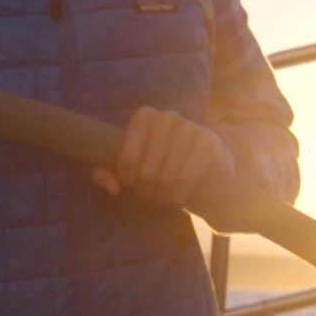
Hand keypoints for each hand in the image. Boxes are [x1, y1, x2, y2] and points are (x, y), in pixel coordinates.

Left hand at [92, 106, 233, 209]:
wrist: (205, 173)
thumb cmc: (160, 168)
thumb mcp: (130, 169)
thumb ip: (107, 173)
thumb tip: (113, 187)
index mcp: (146, 116)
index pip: (129, 139)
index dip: (126, 163)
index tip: (128, 181)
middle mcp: (168, 117)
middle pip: (148, 161)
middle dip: (145, 185)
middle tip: (147, 194)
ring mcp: (191, 128)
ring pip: (167, 173)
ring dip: (161, 194)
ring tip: (161, 199)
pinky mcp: (208, 144)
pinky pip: (187, 177)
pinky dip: (179, 194)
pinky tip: (178, 199)